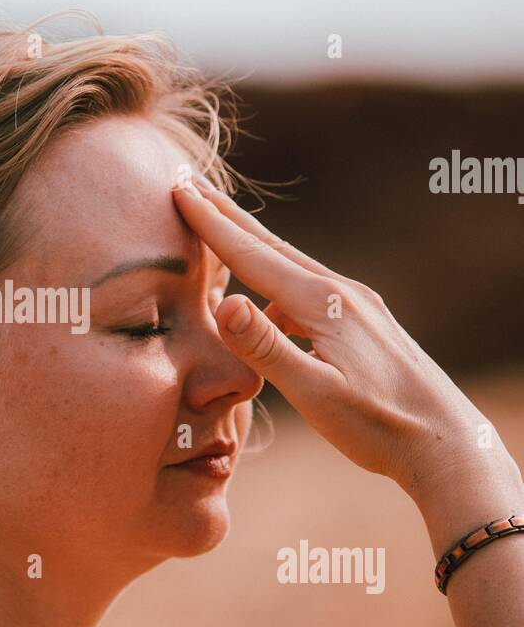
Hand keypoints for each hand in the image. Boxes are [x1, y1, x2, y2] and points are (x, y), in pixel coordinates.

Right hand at [172, 175, 508, 501]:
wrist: (446, 441)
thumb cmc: (378, 426)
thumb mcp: (314, 394)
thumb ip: (266, 348)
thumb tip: (224, 301)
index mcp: (323, 304)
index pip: (253, 256)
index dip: (212, 224)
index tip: (180, 190)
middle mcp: (341, 292)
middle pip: (271, 247)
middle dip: (227, 217)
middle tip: (190, 185)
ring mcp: (358, 304)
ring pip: (291, 268)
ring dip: (252, 251)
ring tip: (221, 241)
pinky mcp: (366, 321)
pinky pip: (310, 292)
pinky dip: (278, 288)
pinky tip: (272, 315)